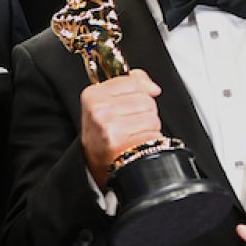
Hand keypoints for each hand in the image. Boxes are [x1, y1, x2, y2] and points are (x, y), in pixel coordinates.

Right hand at [79, 69, 160, 184]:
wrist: (97, 163)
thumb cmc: (103, 134)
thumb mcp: (107, 102)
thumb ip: (131, 84)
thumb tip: (152, 86)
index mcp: (92, 95)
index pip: (133, 82)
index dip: (138, 92)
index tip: (127, 104)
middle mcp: (99, 110)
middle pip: (144, 98)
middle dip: (143, 110)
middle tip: (128, 122)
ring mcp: (109, 125)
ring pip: (151, 115)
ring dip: (147, 125)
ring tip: (132, 132)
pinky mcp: (121, 141)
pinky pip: (152, 131)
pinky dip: (149, 137)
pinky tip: (135, 141)